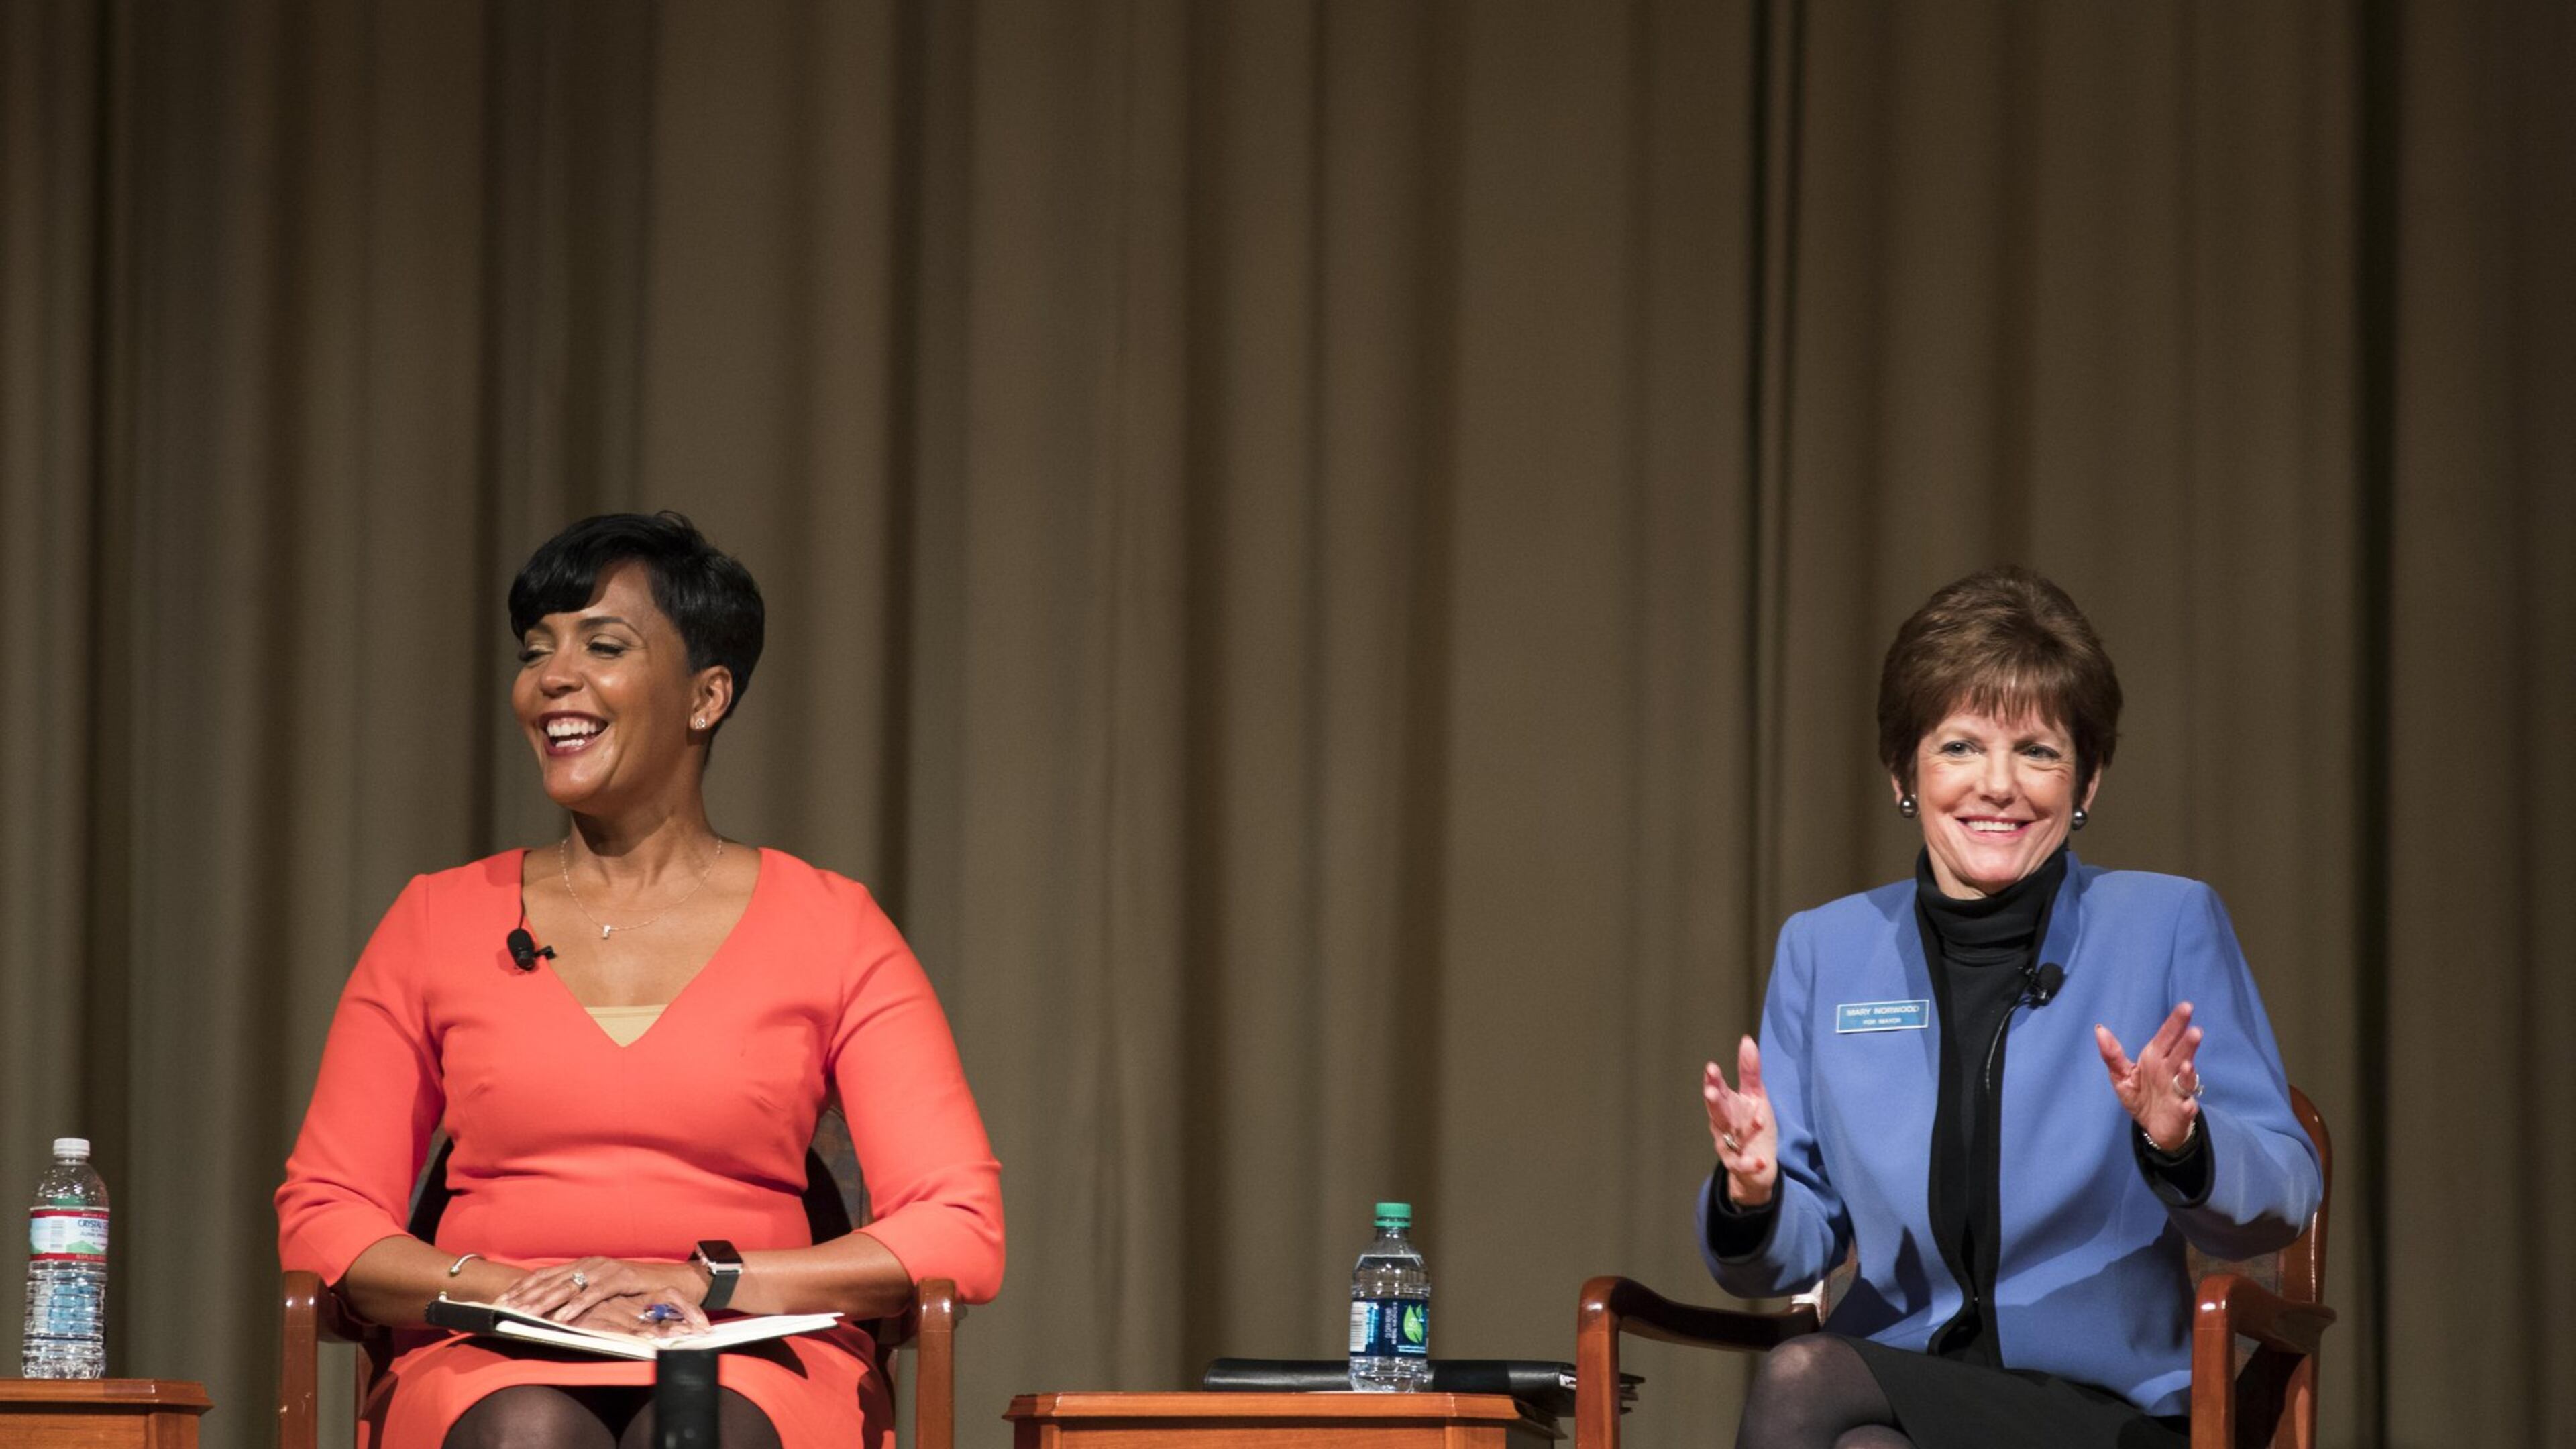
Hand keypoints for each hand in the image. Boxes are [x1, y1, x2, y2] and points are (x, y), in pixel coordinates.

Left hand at [494, 1257, 710, 1336]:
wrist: (673, 1282)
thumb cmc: (635, 1292)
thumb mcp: (602, 1292)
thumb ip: (579, 1296)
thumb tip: (550, 1310)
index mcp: (583, 1265)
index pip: (545, 1275)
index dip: (522, 1287)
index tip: (500, 1301)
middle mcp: (591, 1263)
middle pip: (551, 1280)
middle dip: (525, 1296)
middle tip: (503, 1309)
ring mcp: (606, 1269)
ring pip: (569, 1286)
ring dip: (545, 1302)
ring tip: (525, 1314)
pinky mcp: (622, 1278)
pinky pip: (594, 1294)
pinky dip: (577, 1306)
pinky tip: (561, 1317)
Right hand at [1703, 1036, 1779, 1206]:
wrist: (1756, 1166)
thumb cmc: (1752, 1126)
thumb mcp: (1754, 1097)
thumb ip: (1749, 1071)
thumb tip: (1746, 1040)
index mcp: (1727, 1106)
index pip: (1717, 1090)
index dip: (1713, 1080)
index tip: (1711, 1067)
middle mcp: (1724, 1124)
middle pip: (1717, 1112)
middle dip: (1714, 1102)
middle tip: (1711, 1092)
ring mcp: (1729, 1146)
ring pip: (1729, 1137)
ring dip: (1741, 1130)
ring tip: (1758, 1121)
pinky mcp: (1739, 1165)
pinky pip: (1742, 1164)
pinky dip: (1750, 1163)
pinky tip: (1761, 1160)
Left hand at [2094, 1002, 2203, 1152]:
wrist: (2152, 1126)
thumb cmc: (2140, 1096)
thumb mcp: (2121, 1075)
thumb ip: (2112, 1054)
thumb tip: (2099, 1029)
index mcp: (2155, 1058)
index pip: (2167, 1037)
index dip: (2176, 1023)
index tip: (2186, 1007)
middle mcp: (2170, 1071)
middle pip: (2180, 1054)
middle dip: (2187, 1043)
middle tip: (2195, 1031)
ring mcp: (2177, 1091)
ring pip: (2185, 1079)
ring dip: (2188, 1072)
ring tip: (2187, 1065)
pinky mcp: (2181, 1111)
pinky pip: (2186, 1108)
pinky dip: (2187, 1106)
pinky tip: (2187, 1105)